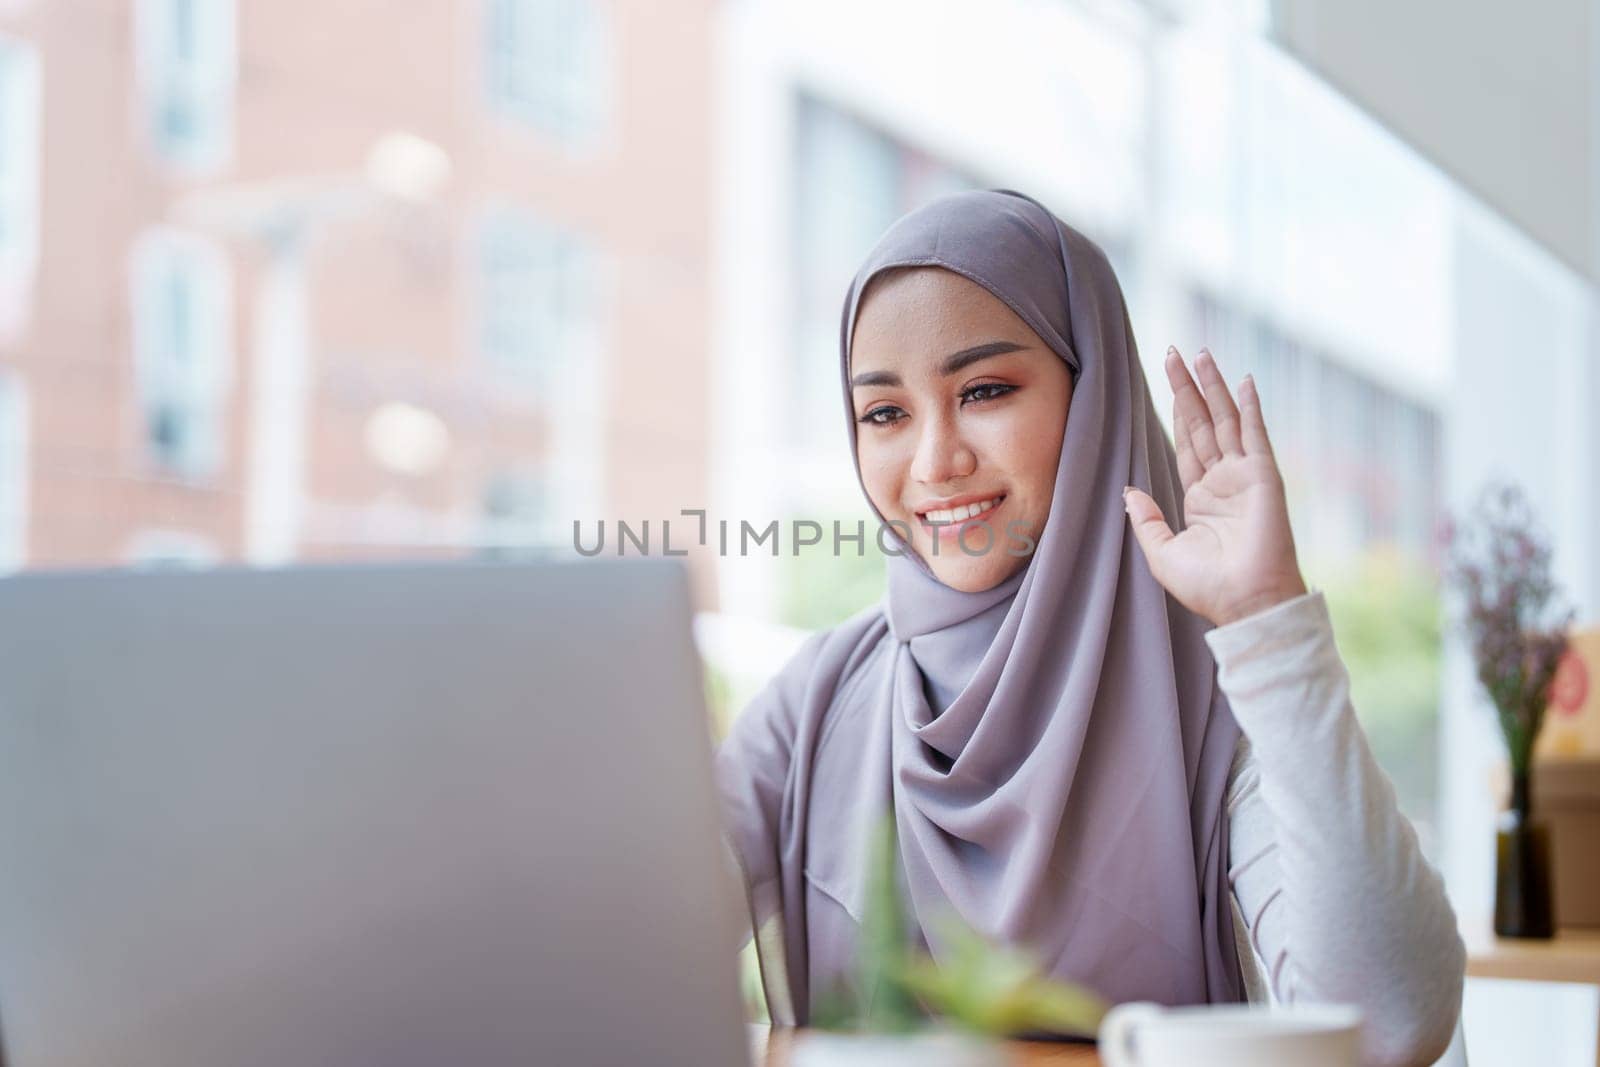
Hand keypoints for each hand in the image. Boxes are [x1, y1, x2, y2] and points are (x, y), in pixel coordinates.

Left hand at [1124, 346, 1307, 627]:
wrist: (1244, 603)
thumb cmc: (1207, 587)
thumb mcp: (1161, 552)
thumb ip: (1145, 519)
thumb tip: (1127, 491)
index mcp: (1202, 497)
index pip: (1187, 442)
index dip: (1178, 410)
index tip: (1167, 380)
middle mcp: (1224, 481)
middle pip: (1203, 422)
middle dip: (1189, 387)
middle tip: (1175, 352)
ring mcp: (1245, 476)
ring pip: (1225, 420)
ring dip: (1214, 386)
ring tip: (1200, 354)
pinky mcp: (1263, 477)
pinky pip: (1255, 434)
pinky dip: (1250, 407)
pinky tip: (1244, 381)